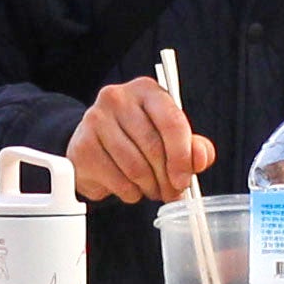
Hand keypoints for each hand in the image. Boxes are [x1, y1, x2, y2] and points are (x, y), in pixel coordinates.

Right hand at [65, 78, 215, 202]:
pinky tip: (131, 188)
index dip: (182, 157)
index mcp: (146, 91)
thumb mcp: (170, 138)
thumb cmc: (136, 140)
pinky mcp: (83, 146)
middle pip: (153, 147)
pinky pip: (117, 180)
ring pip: (135, 167)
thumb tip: (200, 158)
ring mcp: (96, 120)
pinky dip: (130, 193)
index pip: (172, 122)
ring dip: (150, 187)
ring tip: (152, 190)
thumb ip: (193, 147)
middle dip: (167, 178)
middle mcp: (118, 98)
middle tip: (172, 192)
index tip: (184, 179)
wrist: (94, 147)